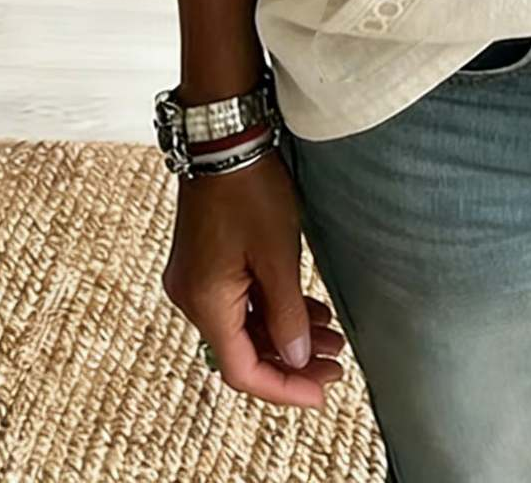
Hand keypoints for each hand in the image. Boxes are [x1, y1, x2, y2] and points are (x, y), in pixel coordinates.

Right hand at [162, 151, 345, 408]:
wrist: (223, 139)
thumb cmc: (250, 191)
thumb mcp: (278, 255)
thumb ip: (287, 314)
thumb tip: (298, 358)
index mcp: (205, 303)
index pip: (242, 369)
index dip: (284, 386)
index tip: (323, 391)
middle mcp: (192, 299)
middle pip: (243, 349)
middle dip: (293, 360)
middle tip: (337, 364)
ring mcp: (196, 279)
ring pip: (244, 324)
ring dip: (286, 334)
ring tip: (334, 338)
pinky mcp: (206, 261)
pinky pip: (240, 300)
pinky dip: (273, 309)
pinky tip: (310, 311)